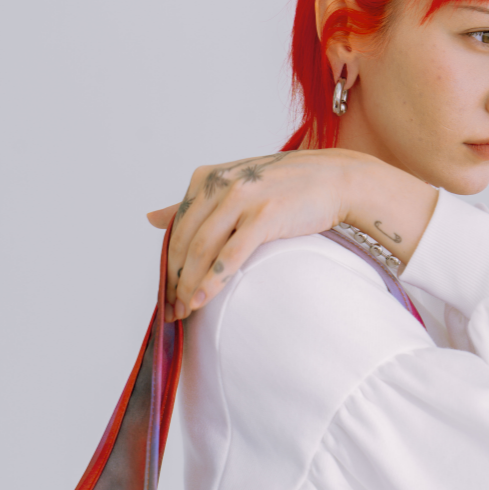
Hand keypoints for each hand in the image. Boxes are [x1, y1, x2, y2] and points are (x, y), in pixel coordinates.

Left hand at [148, 152, 435, 317]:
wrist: (337, 180)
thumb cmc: (286, 189)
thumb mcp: (234, 186)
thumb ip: (193, 203)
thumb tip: (151, 218)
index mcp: (209, 177)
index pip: (177, 226)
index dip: (168, 263)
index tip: (167, 293)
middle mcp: (222, 183)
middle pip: (185, 240)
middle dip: (175, 279)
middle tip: (173, 311)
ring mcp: (243, 198)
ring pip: (202, 248)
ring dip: (189, 284)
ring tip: (186, 312)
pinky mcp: (264, 216)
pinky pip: (229, 255)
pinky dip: (212, 280)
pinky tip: (202, 300)